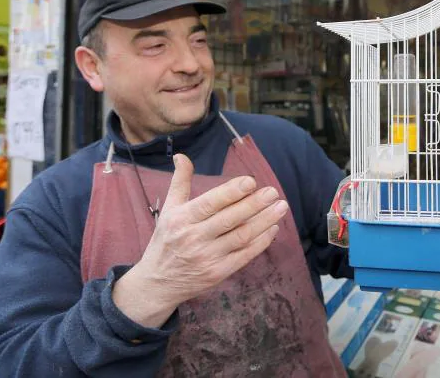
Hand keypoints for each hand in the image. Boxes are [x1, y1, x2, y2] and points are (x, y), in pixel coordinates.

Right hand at [112, 153, 288, 327]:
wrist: (158, 283)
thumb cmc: (166, 240)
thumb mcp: (169, 209)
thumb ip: (180, 181)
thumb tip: (182, 156)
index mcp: (182, 219)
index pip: (210, 203)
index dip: (231, 192)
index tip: (251, 181)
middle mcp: (194, 238)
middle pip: (230, 219)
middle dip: (254, 205)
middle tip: (273, 192)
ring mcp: (207, 257)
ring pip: (241, 237)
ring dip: (264, 221)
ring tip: (281, 207)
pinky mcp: (218, 273)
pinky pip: (245, 255)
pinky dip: (261, 242)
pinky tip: (273, 228)